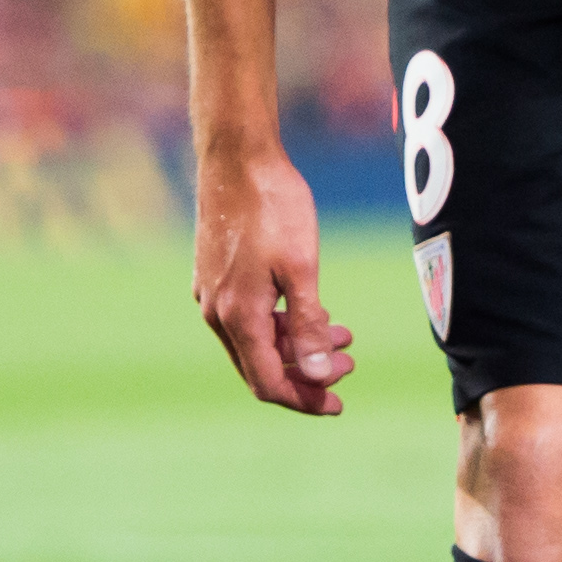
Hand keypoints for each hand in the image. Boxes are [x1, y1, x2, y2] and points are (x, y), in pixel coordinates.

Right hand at [192, 136, 353, 415]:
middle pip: (260, 368)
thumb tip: (320, 376)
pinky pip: (247, 318)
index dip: (305, 400)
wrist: (236, 157)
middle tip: (350, 364)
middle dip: (307, 374)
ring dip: (297, 346)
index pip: (268, 384)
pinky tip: (310, 310)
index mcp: (238, 317)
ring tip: (342, 335)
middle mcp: (216, 313)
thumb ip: (308, 327)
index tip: (339, 404)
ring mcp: (211, 294)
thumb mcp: (301, 269)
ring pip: (255, 342)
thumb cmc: (273, 206)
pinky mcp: (215, 276)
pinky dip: (280, 324)